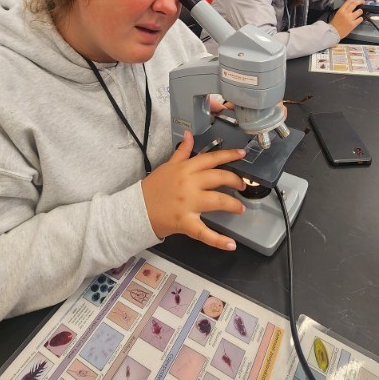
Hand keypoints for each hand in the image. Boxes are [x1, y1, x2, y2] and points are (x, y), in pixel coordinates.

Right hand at [141, 132, 246, 250]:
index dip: (229, 155)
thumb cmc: (153, 188)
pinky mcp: (185, 222)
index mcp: (185, 169)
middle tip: (242, 185)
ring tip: (240, 208)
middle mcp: (189, 183)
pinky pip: (204, 232)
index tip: (242, 154)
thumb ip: (182, 151)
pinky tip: (230, 244)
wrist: (136, 210)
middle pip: (218, 178)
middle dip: (235, 180)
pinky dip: (218, 240)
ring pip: (217, 201)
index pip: (211, 158)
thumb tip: (189, 135)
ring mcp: (188, 203)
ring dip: (233, 204)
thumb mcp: (167, 166)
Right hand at [329, 0, 363, 39]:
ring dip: (361, 11)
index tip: (358, 0)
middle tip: (363, 2)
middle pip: (355, 4)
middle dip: (360, 1)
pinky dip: (361, 19)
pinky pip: (360, 19)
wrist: (333, 33)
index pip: (349, 1)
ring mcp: (350, 19)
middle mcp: (346, 13)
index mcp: (341, 10)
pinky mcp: (353, 24)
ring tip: (360, 13)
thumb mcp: (337, 14)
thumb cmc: (334, 24)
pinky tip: (359, 19)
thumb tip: (350, 7)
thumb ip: (343, 10)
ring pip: (359, 11)